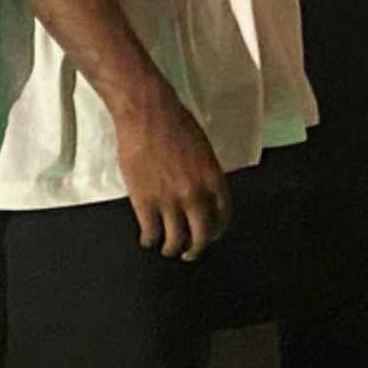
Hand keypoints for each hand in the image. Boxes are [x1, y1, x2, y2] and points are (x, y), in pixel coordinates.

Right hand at [111, 98, 231, 258]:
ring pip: (176, 239)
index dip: (218, 229)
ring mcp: (169, 200)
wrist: (147, 115)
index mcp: (214, 178)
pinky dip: (150, 239)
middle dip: (197, 248)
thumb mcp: (203, 149)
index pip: (223, 214)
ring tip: (169, 250)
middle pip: (202, 234)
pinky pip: (151, 232)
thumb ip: (205, 174)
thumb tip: (202, 192)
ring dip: (173, 249)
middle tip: (191, 252)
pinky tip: (148, 239)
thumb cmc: (176, 123)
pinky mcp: (144, 201)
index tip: (212, 235)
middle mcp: (195, 194)